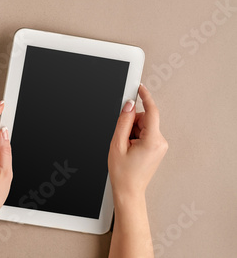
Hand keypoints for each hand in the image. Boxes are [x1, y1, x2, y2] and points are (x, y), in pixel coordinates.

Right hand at [108, 84, 167, 199]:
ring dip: (132, 132)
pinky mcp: (157, 148)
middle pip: (145, 119)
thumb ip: (123, 122)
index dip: (145, 97)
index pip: (152, 111)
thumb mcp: (117, 144)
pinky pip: (146, 133)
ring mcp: (160, 146)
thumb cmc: (123, 174)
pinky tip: (130, 149)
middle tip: (122, 138)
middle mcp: (160, 142)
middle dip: (131, 124)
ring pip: (144, 126)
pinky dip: (136, 137)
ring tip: (126, 147)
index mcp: (152, 141)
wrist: (129, 191)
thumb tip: (128, 106)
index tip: (140, 88)